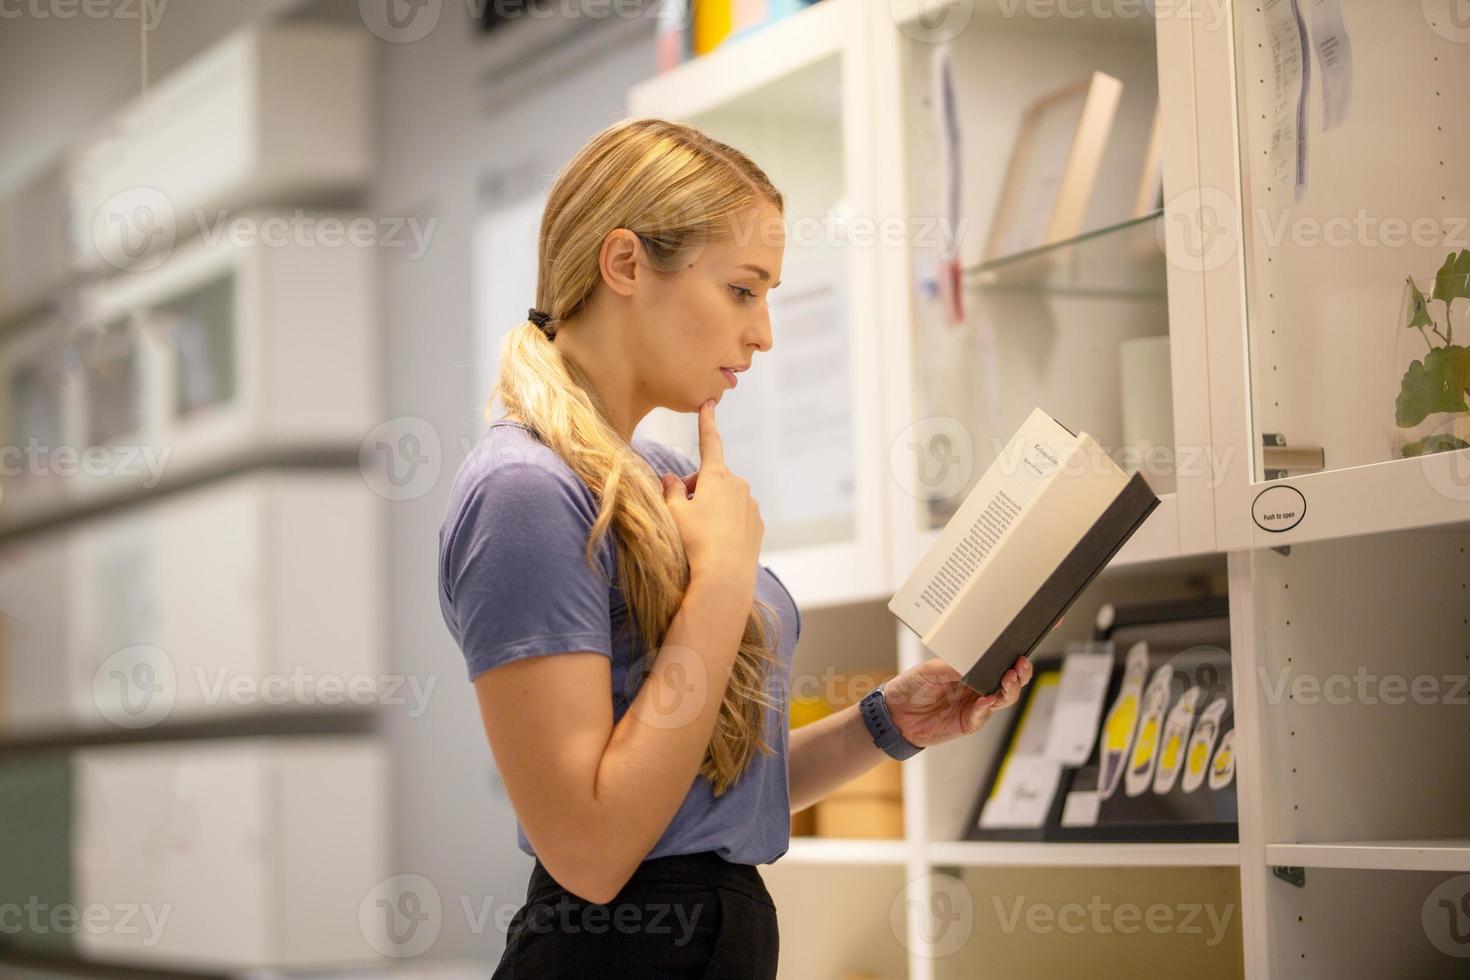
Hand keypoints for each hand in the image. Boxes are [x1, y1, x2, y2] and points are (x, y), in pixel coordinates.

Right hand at [660, 399, 763, 594]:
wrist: (725, 577)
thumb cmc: (695, 541)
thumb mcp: (674, 514)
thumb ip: (671, 491)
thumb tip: (671, 478)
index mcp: (717, 476)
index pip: (709, 443)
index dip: (707, 422)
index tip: (710, 403)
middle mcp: (739, 485)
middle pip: (711, 478)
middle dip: (696, 489)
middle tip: (680, 512)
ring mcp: (751, 506)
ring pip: (725, 499)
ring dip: (711, 507)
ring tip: (698, 533)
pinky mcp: (758, 525)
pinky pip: (737, 517)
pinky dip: (725, 524)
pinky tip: (715, 543)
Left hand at [880, 655, 1033, 748]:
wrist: (896, 712)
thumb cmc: (913, 686)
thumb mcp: (931, 669)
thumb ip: (955, 666)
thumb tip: (977, 663)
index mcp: (972, 671)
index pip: (999, 664)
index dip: (1013, 659)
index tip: (1020, 652)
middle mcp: (978, 688)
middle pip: (1009, 682)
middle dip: (1019, 674)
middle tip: (1019, 666)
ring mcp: (976, 705)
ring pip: (1003, 699)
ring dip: (1009, 689)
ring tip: (1008, 679)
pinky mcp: (969, 722)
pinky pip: (983, 715)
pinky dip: (987, 707)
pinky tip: (987, 699)